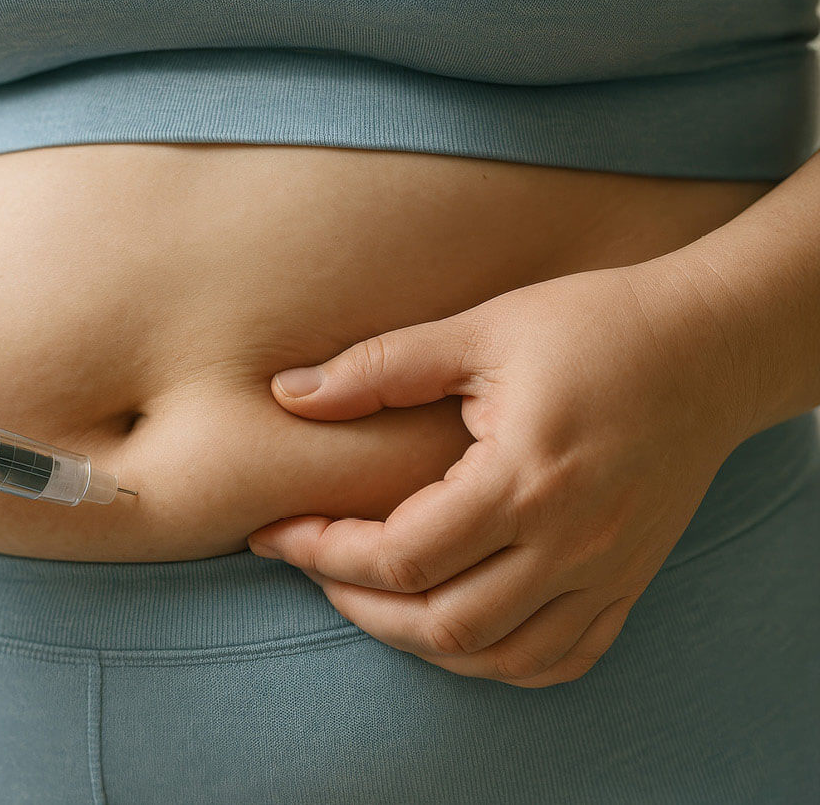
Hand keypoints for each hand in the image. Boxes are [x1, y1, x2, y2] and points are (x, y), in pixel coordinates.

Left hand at [247, 263, 755, 686]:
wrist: (712, 347)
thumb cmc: (594, 326)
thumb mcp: (482, 329)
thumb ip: (381, 367)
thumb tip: (287, 394)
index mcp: (524, 478)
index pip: (400, 556)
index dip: (321, 551)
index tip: (275, 531)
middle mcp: (570, 543)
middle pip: (442, 624)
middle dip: (356, 605)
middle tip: (312, 564)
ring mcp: (607, 573)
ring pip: (498, 657)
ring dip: (418, 642)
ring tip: (369, 596)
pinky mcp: (629, 582)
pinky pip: (560, 659)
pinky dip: (497, 660)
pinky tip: (455, 629)